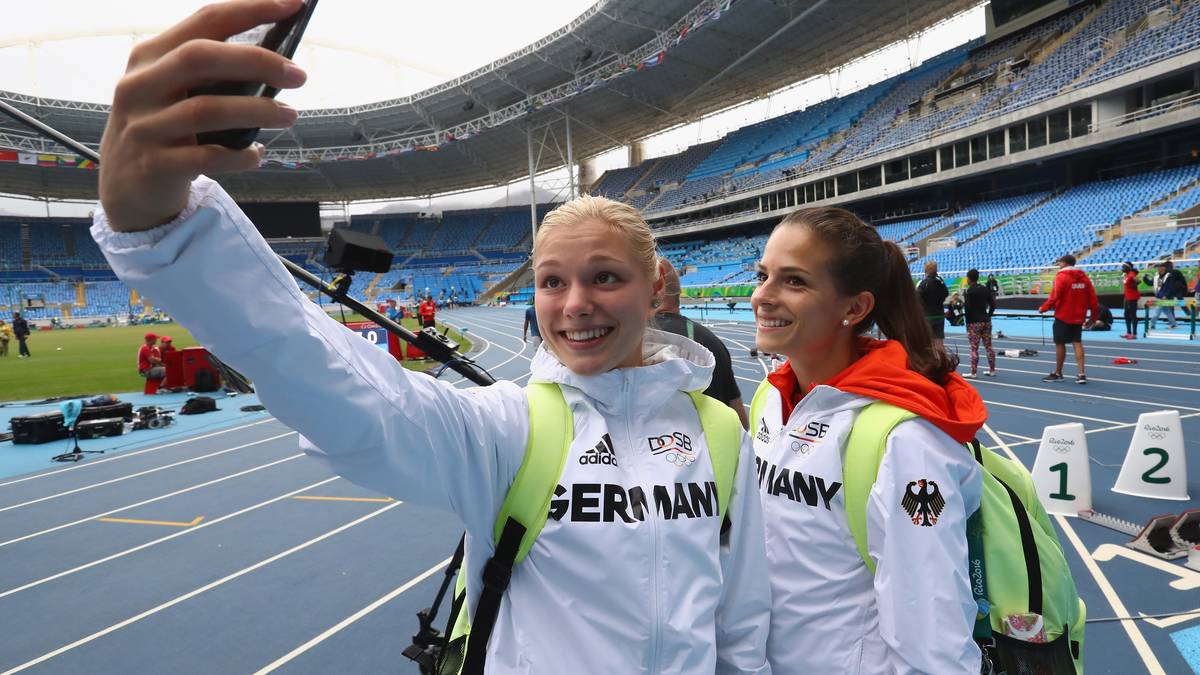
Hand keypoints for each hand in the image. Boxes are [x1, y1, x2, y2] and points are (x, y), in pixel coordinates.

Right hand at [99, 0, 307, 231]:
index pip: (205, 20)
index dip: (251, 9)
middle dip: (257, 61)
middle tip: (299, 75)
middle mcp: (141, 85)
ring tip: (289, 115)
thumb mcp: (172, 89)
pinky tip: (257, 154)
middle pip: (201, 58)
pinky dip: (240, 156)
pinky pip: (207, 157)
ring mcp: (144, 126)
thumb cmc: (164, 127)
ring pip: (206, 109)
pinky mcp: (154, 165)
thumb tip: (277, 61)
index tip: (293, 4)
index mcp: (150, 56)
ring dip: (257, 110)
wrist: (124, 188)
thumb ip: (210, 71)